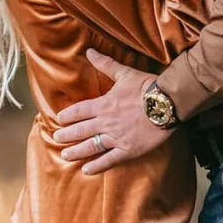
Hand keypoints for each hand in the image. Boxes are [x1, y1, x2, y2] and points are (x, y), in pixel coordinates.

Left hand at [51, 52, 166, 173]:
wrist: (166, 103)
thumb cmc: (146, 87)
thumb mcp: (124, 73)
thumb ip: (105, 64)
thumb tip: (90, 52)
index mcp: (103, 105)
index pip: (79, 111)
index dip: (67, 116)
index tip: (59, 120)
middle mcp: (105, 123)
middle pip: (80, 130)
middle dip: (66, 135)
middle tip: (56, 139)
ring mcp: (116, 138)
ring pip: (91, 146)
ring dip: (76, 151)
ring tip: (65, 155)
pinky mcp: (128, 150)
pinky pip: (109, 160)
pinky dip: (97, 166)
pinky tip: (87, 170)